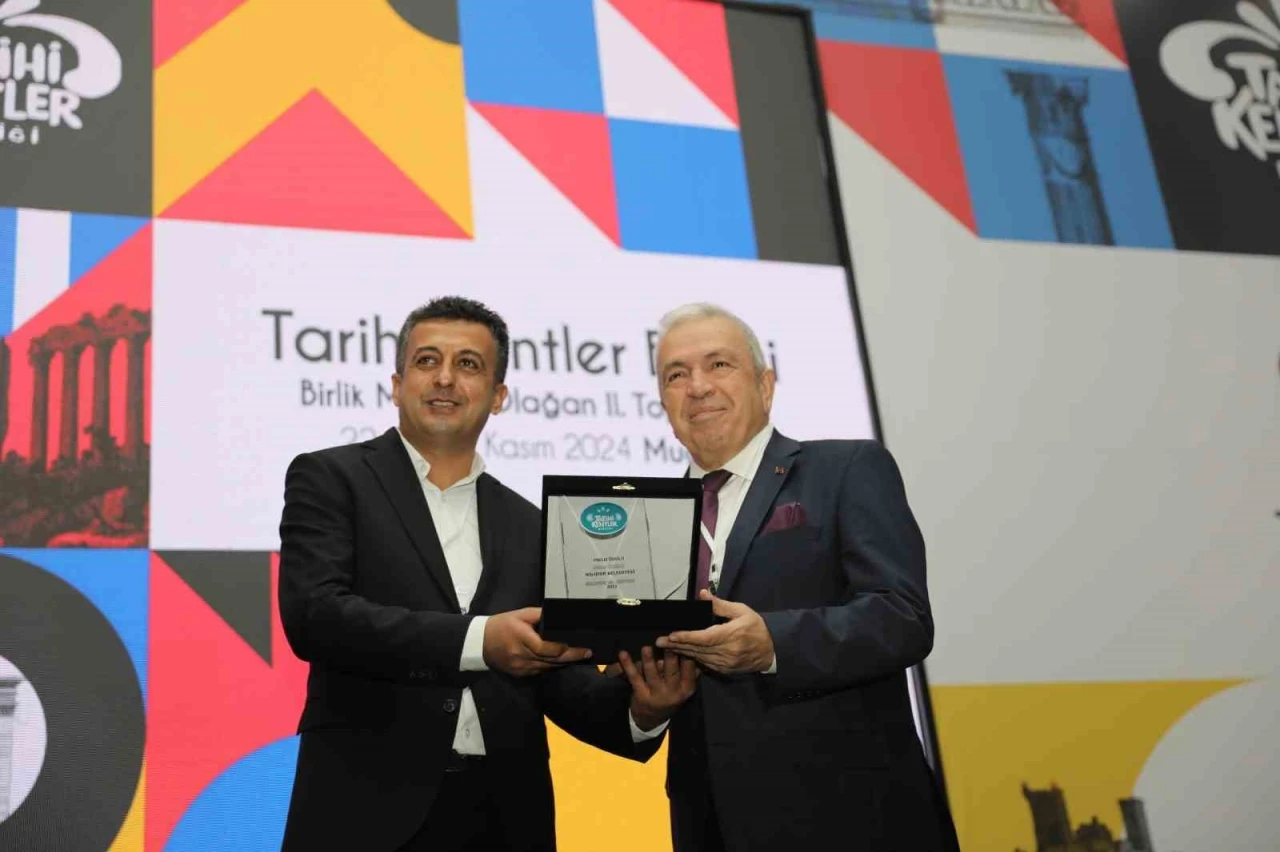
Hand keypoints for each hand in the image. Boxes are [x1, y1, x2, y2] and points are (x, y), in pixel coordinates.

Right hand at [482, 607, 591, 675]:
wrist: (479, 643)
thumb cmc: (501, 625)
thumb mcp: (519, 615)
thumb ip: (539, 615)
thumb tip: (557, 616)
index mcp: (521, 638)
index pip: (546, 648)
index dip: (564, 649)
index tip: (580, 646)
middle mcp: (521, 656)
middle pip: (550, 660)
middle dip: (571, 657)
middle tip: (587, 653)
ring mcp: (520, 667)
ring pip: (547, 667)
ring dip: (563, 663)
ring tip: (579, 656)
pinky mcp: (520, 674)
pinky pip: (540, 671)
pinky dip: (552, 666)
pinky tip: (561, 661)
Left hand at [617, 647, 698, 730]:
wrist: (651, 720)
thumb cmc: (670, 696)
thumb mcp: (684, 688)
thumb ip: (691, 672)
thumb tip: (699, 651)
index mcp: (687, 688)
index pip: (689, 668)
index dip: (686, 653)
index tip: (683, 639)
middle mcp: (673, 692)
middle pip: (672, 671)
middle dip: (670, 656)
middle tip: (668, 641)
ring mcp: (656, 694)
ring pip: (652, 674)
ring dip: (649, 660)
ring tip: (646, 648)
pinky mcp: (641, 695)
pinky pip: (634, 677)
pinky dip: (628, 665)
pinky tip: (623, 654)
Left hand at [656, 590, 774, 674]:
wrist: (771, 651)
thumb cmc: (756, 627)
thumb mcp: (742, 611)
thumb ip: (720, 605)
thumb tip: (702, 595)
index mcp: (730, 635)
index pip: (703, 637)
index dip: (686, 637)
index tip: (670, 635)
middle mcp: (726, 652)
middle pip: (696, 649)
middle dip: (676, 646)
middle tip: (658, 642)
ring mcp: (725, 664)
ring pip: (698, 658)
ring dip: (681, 653)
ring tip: (666, 647)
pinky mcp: (724, 670)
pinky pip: (705, 665)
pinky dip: (692, 660)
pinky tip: (681, 654)